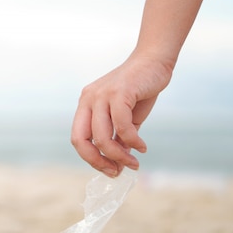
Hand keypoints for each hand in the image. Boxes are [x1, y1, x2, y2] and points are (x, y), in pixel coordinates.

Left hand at [71, 54, 172, 176]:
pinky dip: (133, 142)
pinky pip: (122, 126)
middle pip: (82, 141)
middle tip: (117, 171)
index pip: (77, 139)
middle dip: (99, 161)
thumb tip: (119, 163)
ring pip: (102, 137)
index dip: (91, 159)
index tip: (110, 169)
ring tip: (134, 163)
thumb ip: (119, 137)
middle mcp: (88, 99)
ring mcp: (101, 95)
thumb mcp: (126, 118)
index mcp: (85, 105)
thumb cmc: (140, 90)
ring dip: (119, 156)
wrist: (154, 61)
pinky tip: (142, 147)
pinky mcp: (119, 93)